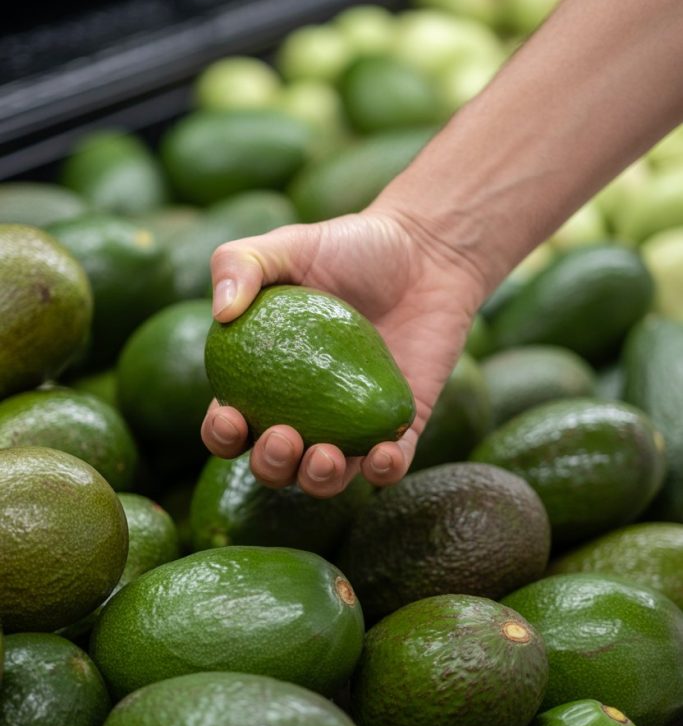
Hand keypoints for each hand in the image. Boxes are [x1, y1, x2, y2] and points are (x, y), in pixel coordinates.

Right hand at [201, 206, 485, 496]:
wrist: (426, 253)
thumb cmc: (351, 246)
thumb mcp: (287, 243)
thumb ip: (239, 262)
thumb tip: (221, 313)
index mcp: (266, 379)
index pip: (231, 424)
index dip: (222, 435)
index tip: (231, 416)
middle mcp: (304, 411)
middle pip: (274, 464)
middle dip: (271, 466)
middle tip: (284, 437)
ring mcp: (351, 424)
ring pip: (327, 478)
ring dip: (319, 481)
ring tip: (326, 456)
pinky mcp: (398, 427)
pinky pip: (388, 467)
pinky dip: (382, 472)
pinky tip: (382, 455)